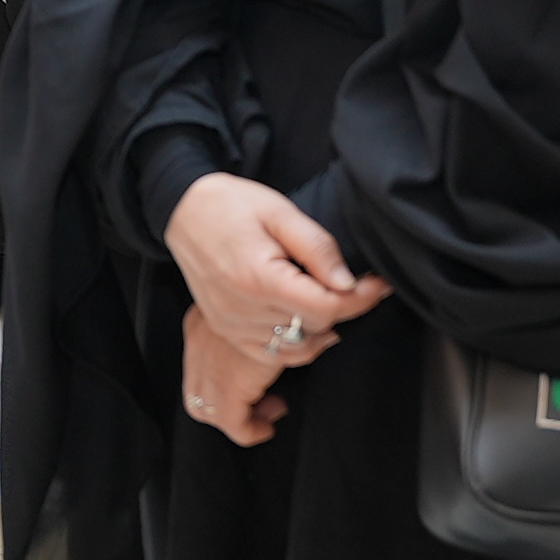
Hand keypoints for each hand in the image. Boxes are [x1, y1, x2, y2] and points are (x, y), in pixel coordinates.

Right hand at [163, 170, 387, 363]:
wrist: (182, 210)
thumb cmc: (232, 205)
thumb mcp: (281, 212)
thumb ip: (318, 249)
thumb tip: (348, 284)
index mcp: (259, 278)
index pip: (325, 309)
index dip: (359, 299)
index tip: (376, 285)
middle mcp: (242, 310)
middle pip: (314, 329)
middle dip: (340, 309)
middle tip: (353, 285)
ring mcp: (230, 325)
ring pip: (295, 349)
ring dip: (318, 329)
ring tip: (327, 301)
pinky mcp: (225, 330)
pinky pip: (270, 354)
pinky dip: (293, 343)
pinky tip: (300, 319)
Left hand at [178, 303, 302, 446]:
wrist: (282, 292)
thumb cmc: (280, 292)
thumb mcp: (265, 301)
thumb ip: (264, 318)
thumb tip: (286, 333)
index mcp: (203, 322)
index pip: (196, 359)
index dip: (219, 377)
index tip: (247, 381)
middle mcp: (200, 342)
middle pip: (196, 386)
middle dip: (224, 402)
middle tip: (256, 403)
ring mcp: (210, 363)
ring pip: (206, 406)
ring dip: (236, 415)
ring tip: (266, 412)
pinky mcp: (231, 384)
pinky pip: (232, 423)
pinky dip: (249, 430)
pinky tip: (267, 427)